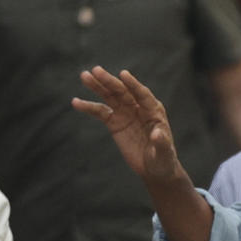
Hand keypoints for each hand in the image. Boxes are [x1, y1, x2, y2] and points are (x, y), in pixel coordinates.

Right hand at [74, 67, 190, 185]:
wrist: (154, 169)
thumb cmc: (163, 160)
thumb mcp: (164, 153)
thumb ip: (162, 143)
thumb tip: (157, 134)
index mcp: (153, 111)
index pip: (142, 94)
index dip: (133, 84)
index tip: (122, 74)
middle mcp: (138, 108)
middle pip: (123, 91)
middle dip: (110, 81)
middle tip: (96, 70)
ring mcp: (125, 113)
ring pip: (110, 97)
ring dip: (97, 87)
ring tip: (84, 76)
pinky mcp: (114, 122)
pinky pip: (100, 112)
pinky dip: (88, 107)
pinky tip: (76, 102)